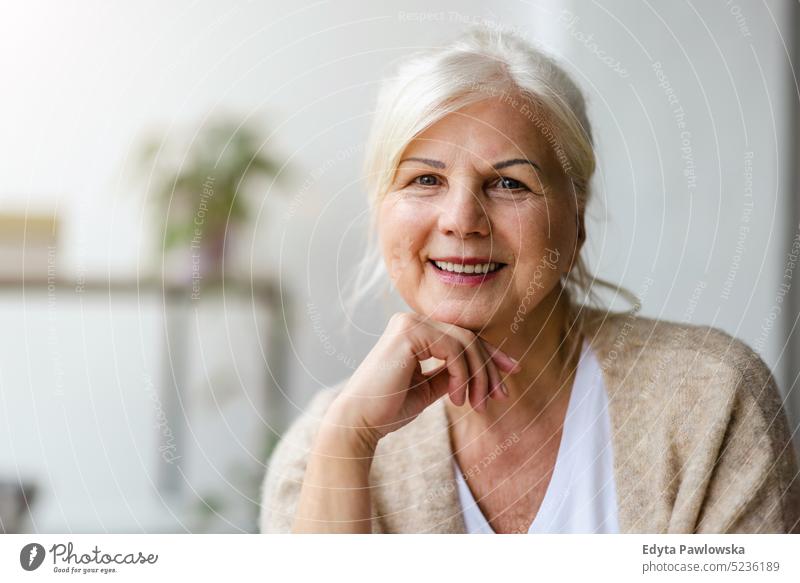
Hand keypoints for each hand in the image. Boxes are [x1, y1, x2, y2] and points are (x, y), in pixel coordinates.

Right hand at [325, 312, 520, 448]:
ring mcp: (408, 323)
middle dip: (490, 368)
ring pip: (465, 343)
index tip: (511, 373)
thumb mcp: (429, 388)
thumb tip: (484, 370)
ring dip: (478, 377)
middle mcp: (410, 320)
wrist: (359, 422)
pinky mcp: (408, 332)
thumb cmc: (389, 409)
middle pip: (468, 337)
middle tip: (502, 396)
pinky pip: (453, 350)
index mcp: (413, 331)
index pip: (461, 336)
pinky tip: (458, 400)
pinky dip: (462, 376)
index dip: (490, 354)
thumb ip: (452, 374)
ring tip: (477, 406)